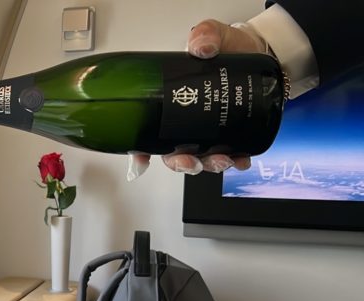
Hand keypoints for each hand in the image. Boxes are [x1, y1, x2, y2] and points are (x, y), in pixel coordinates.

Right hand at [127, 19, 268, 180]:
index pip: (150, 132)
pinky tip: (241, 159)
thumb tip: (202, 47)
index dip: (142, 150)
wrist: (260, 51)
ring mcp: (211, 130)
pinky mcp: (234, 133)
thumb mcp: (213, 34)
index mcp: (174, 102)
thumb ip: (204, 35)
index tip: (142, 158)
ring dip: (209, 165)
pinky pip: (232, 155)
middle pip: (175, 152)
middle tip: (191, 161)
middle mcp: (189, 121)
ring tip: (222, 159)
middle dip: (181, 163)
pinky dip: (236, 161)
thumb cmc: (230, 46)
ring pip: (202, 158)